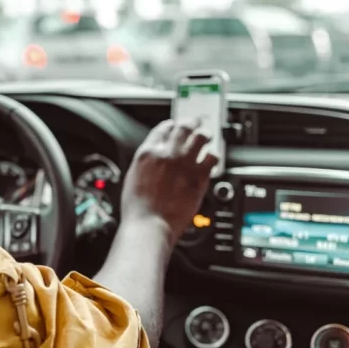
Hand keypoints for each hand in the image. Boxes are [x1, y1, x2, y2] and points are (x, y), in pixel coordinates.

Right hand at [120, 119, 218, 245]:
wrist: (149, 225)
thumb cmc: (138, 208)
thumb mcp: (134, 176)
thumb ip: (147, 163)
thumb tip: (155, 159)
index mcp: (148, 152)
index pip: (163, 127)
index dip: (171, 124)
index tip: (175, 126)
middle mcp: (168, 153)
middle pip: (184, 127)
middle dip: (191, 122)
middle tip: (196, 122)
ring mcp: (185, 164)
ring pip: (200, 137)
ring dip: (205, 134)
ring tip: (208, 136)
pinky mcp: (200, 177)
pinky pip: (213, 157)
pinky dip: (214, 155)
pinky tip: (213, 157)